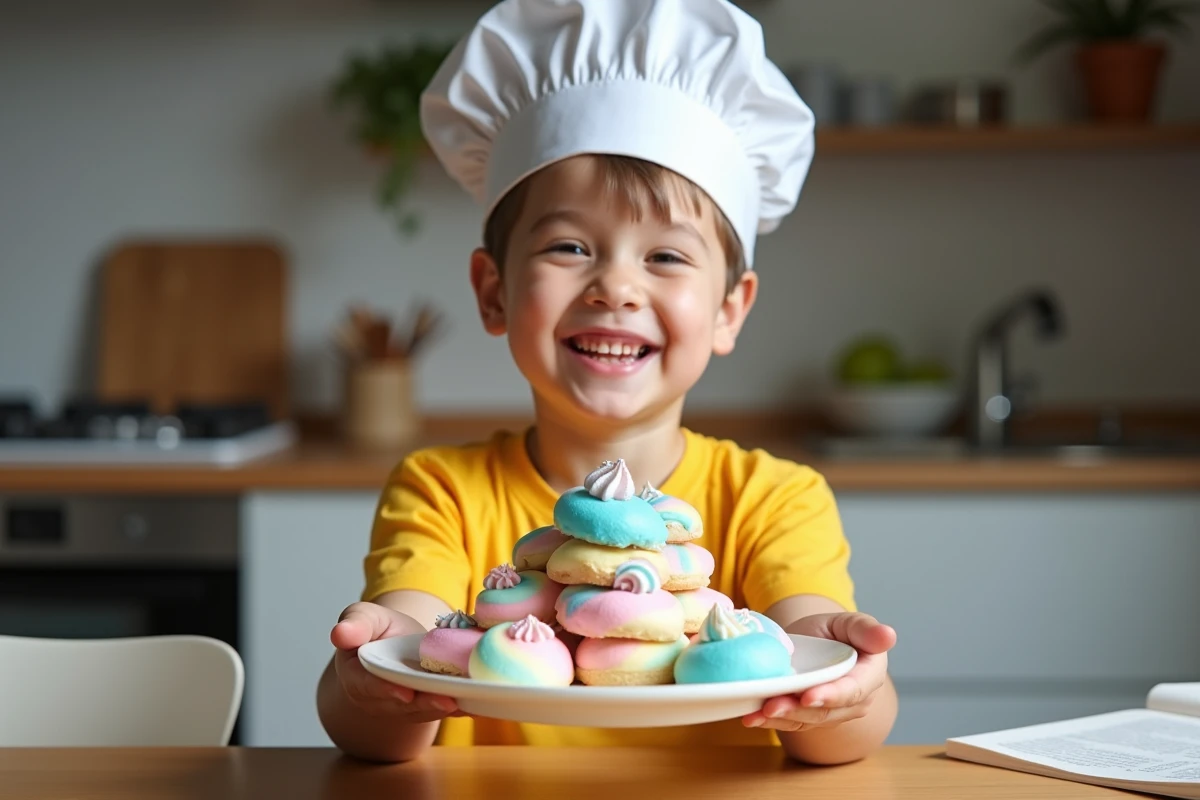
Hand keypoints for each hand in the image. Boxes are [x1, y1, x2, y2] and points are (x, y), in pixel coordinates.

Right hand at [331, 602, 462, 723]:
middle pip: (402, 705)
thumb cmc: (376, 630)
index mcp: (357, 677)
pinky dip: (461, 707)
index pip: (368, 686)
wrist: (395, 642)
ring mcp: (404, 706)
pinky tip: (479, 703)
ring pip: (424, 710)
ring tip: (467, 702)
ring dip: (446, 708)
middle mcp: (380, 698)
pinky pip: (443, 707)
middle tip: (447, 701)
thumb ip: (355, 624)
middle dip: (425, 704)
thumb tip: (340, 632)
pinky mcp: (427, 704)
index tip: (404, 693)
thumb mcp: (364, 618)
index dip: (385, 691)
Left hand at [743, 612, 895, 732]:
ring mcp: (831, 712)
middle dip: (797, 711)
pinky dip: (770, 721)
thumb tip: (888, 635)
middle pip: (826, 711)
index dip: (831, 695)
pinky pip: (791, 723)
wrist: (813, 642)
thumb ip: (865, 629)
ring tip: (757, 713)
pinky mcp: (809, 719)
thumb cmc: (834, 631)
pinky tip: (751, 717)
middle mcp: (854, 700)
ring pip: (806, 721)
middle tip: (772, 706)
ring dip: (780, 719)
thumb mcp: (847, 623)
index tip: (808, 696)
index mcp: (869, 674)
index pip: (852, 690)